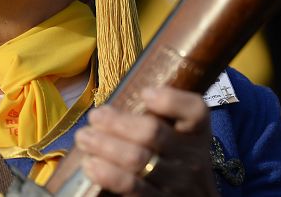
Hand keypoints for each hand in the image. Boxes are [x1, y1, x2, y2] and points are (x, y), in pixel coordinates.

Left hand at [74, 87, 217, 195]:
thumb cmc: (177, 156)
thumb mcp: (180, 132)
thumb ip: (158, 114)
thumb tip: (114, 104)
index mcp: (197, 130)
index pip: (194, 111)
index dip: (170, 101)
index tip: (145, 93)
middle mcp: (191, 155)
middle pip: (153, 133)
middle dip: (118, 123)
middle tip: (94, 117)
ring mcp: (177, 181)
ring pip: (137, 159)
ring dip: (105, 146)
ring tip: (84, 138)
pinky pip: (131, 186)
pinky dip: (108, 174)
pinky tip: (91, 164)